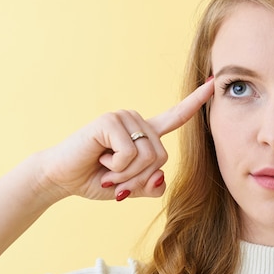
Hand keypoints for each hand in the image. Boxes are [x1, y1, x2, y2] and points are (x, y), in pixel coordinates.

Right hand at [37, 79, 213, 201]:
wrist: (62, 178)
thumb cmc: (96, 180)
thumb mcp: (130, 188)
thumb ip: (150, 186)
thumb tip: (160, 177)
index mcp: (145, 134)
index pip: (176, 117)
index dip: (195, 103)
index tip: (212, 84)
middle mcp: (137, 121)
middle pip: (161, 157)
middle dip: (138, 178)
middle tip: (114, 177)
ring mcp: (124, 118)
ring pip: (147, 158)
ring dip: (125, 175)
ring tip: (105, 167)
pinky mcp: (110, 121)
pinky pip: (130, 154)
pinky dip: (115, 167)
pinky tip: (99, 157)